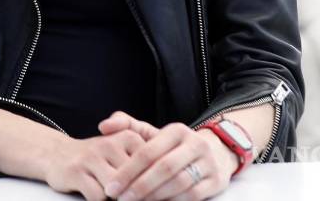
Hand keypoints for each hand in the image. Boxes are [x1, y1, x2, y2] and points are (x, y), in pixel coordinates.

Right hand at [41, 130, 147, 200]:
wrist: (57, 153)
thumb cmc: (97, 158)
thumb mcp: (123, 152)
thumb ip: (143, 166)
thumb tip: (161, 190)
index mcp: (128, 136)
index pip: (151, 167)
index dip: (153, 186)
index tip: (152, 195)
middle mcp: (109, 144)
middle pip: (135, 181)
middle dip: (134, 195)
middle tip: (128, 196)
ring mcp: (91, 157)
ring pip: (116, 190)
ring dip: (116, 199)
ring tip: (112, 195)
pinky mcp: (75, 172)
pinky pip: (97, 197)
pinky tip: (96, 196)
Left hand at [104, 122, 233, 200]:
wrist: (214, 153)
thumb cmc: (172, 147)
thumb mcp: (152, 133)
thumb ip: (127, 126)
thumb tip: (102, 127)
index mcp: (176, 131)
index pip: (148, 152)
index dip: (127, 171)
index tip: (111, 187)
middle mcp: (195, 144)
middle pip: (164, 168)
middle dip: (139, 186)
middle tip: (120, 199)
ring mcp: (208, 163)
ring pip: (179, 183)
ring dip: (155, 197)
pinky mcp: (216, 181)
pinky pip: (193, 196)